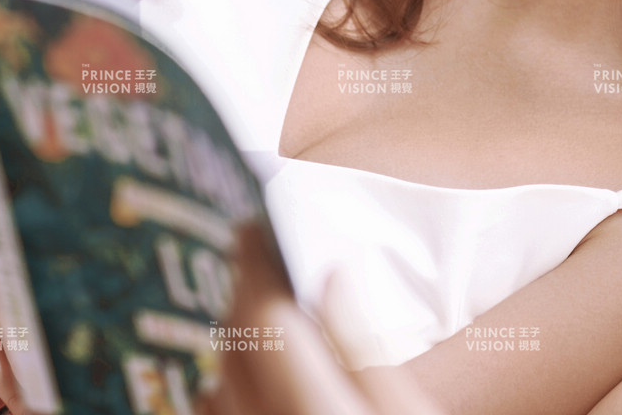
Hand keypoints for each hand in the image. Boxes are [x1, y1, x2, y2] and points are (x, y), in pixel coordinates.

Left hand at [200, 223, 443, 414]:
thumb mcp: (408, 410)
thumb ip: (364, 343)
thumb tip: (335, 272)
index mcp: (313, 402)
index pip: (264, 315)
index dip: (253, 264)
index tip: (250, 225)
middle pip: (235, 344)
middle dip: (244, 293)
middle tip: (259, 258)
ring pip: (217, 380)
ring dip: (235, 339)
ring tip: (264, 311)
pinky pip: (213, 412)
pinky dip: (225, 385)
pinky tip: (251, 375)